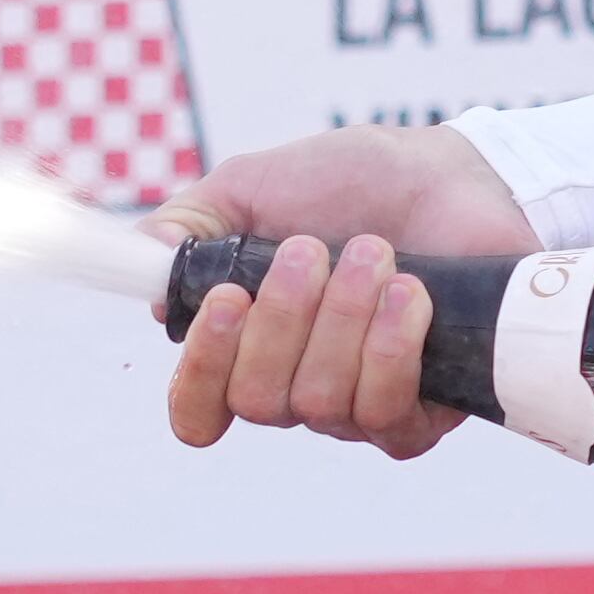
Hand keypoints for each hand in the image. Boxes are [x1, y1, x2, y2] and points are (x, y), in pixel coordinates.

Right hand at [154, 125, 540, 458]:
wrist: (448, 174)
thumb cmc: (350, 182)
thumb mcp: (253, 186)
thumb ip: (190, 224)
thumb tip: (146, 260)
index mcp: (248, 346)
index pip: (198, 410)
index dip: (199, 373)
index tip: (227, 301)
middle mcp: (298, 387)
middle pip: (259, 402)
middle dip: (284, 317)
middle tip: (311, 249)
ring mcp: (360, 406)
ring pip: (322, 405)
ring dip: (343, 317)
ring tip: (372, 252)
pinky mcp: (425, 410)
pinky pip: (388, 419)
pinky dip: (392, 349)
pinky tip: (409, 294)